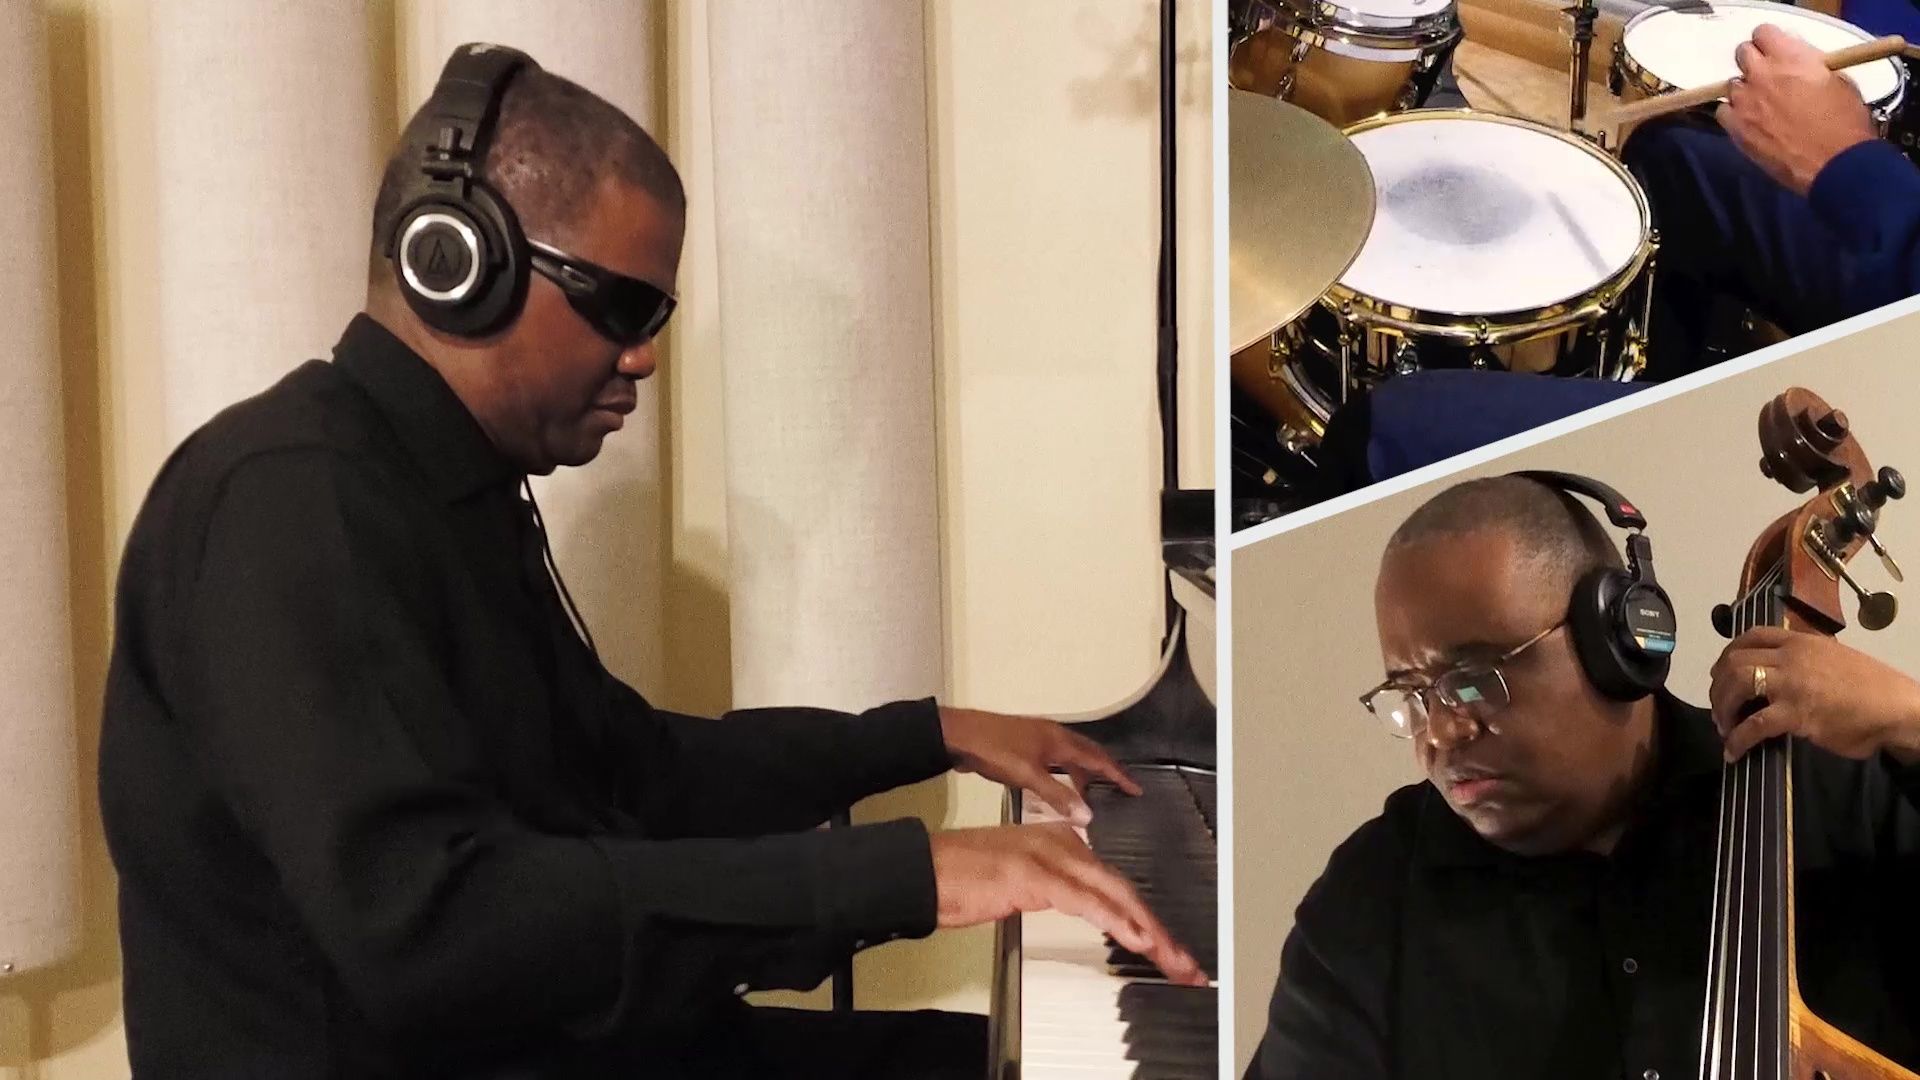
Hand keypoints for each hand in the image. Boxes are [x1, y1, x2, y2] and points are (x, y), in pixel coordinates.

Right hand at [928, 824, 1207, 985]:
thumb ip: (1051, 889)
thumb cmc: (959, 880)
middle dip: (1159, 929)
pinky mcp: (1034, 874)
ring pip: (1114, 894)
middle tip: (1185, 962)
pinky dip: (1115, 921)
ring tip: (1172, 958)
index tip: (1166, 949)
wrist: (922, 870)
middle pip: (1124, 889)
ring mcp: (1049, 857)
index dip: (1145, 919)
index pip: (1115, 885)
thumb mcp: (1017, 884)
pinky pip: (1085, 901)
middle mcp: (1062, 844)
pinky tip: (1136, 939)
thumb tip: (1077, 908)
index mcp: (1061, 844)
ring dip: (1149, 931)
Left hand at [939, 706, 1140, 824]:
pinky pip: (1055, 760)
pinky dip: (1064, 774)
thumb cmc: (995, 751)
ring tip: (1090, 797)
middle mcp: (1053, 735)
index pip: (1098, 758)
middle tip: (1120, 791)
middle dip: (1105, 772)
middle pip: (1087, 753)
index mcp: (1058, 739)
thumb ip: (1058, 795)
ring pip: (1070, 757)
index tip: (1136, 789)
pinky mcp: (1024, 746)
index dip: (1118, 774)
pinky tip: (1058, 789)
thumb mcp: (1028, 776)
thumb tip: (1089, 816)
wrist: (959, 736)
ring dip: (1082, 774)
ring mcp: (1037, 739)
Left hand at [1708, 627, 1919, 762]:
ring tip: (1725, 728)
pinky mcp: (1796, 713)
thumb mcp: (1834, 659)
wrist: (1898, 708)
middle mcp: (1791, 657)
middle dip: (1718, 686)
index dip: (1728, 654)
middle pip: (1735, 661)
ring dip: (1722, 708)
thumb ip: (1804, 661)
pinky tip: (1733, 752)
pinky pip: (1754, 724)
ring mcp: (1792, 684)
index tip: (1721, 672)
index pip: (1752, 636)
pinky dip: (1737, 739)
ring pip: (1738, 684)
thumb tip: (1779, 675)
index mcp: (1801, 642)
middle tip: (1719, 707)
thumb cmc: (1871, 688)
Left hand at [1715, 23, 1877, 195]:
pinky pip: (1723, 111)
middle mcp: (1762, 75)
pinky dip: (1734, 113)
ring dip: (1746, 90)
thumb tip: (1796, 62)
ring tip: (1762, 104)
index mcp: (1790, 57)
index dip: (1769, 42)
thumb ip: (1809, 65)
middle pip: (1743, 54)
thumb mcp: (1837, 79)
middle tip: (1769, 76)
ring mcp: (1745, 102)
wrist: (1834, 163)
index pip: (1763, 33)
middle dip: (1755, 62)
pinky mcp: (1736, 128)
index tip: (1776, 51)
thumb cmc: (1845, 121)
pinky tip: (1750, 122)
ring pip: (1733, 84)